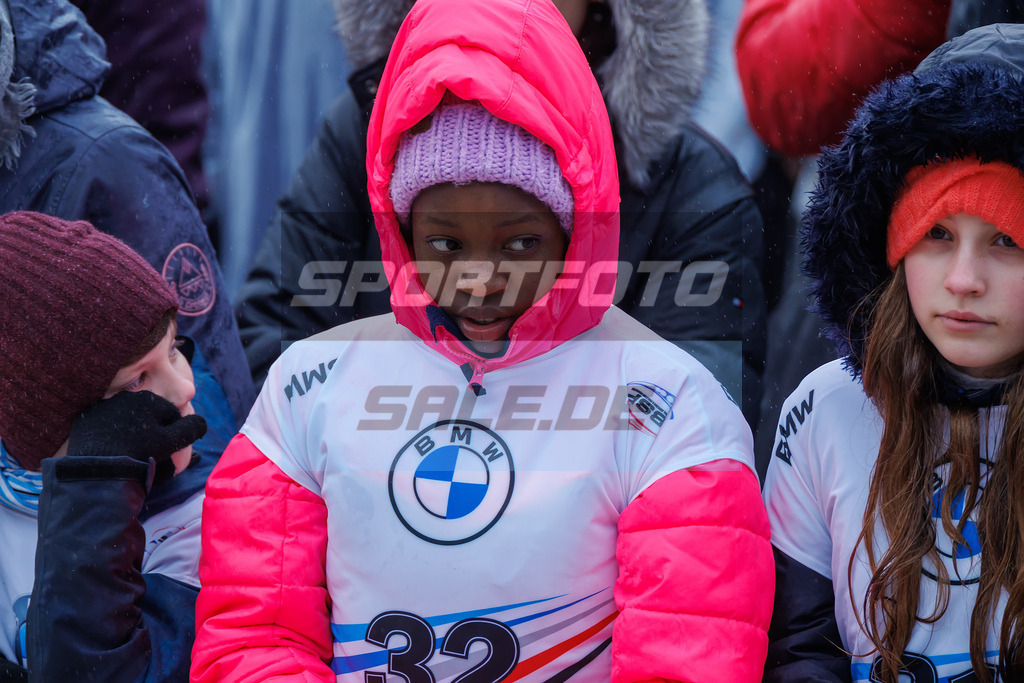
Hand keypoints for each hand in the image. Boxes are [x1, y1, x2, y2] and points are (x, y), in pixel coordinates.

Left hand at [67, 390, 206, 464]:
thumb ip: (191, 429)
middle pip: (148, 415)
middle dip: (152, 431)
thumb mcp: (172, 443)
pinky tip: (112, 451)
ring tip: (130, 453)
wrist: (98, 470)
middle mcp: (126, 397)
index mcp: (150, 400)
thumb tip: (201, 422)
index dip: (173, 433)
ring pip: (127, 419)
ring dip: (132, 432)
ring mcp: (104, 407)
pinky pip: (106, 426)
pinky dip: (111, 436)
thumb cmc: (140, 454)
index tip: (167, 449)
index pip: (170, 414)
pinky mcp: (86, 420)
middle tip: (149, 453)